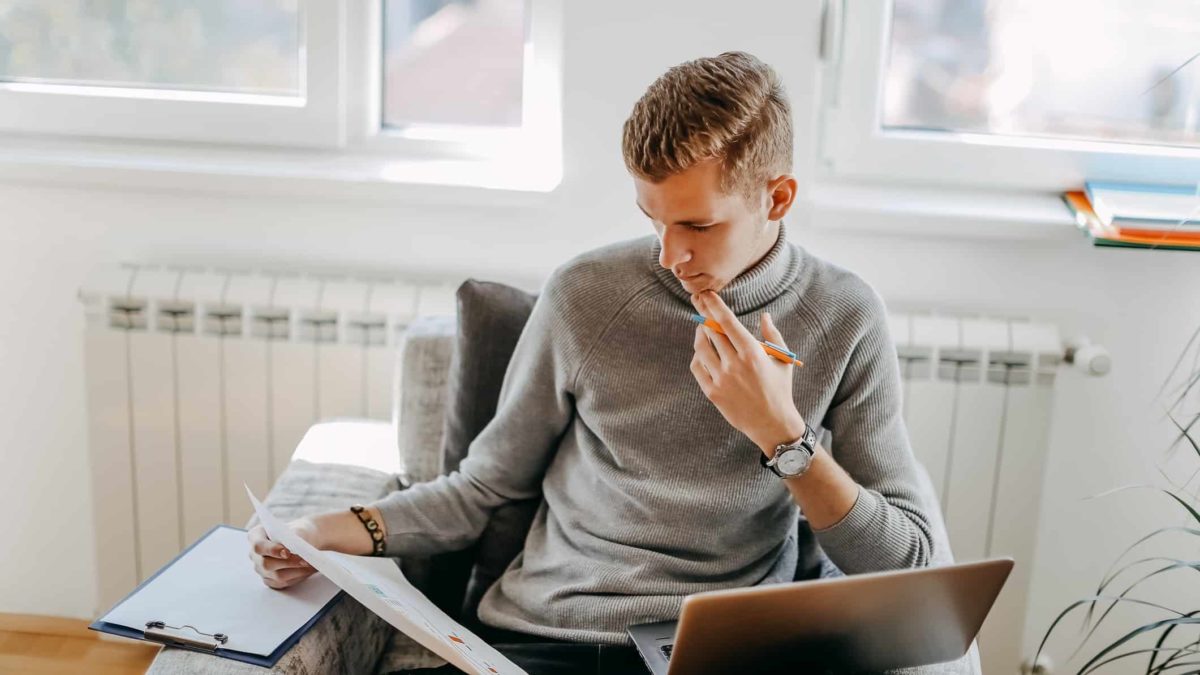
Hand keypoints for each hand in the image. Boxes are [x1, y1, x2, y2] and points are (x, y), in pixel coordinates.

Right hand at [248, 518, 320, 588]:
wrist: (304, 540)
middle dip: (289, 563)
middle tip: (306, 561)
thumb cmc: (298, 532)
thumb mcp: (298, 529)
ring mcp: (261, 569)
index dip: (271, 550)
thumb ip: (294, 537)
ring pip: (276, 576)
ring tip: (312, 566)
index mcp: (256, 536)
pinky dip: (297, 577)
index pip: (258, 546)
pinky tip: (308, 571)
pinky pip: (282, 583)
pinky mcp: (270, 580)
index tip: (287, 552)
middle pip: (266, 564)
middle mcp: (255, 554)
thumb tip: (294, 548)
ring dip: (296, 572)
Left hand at [690, 290, 805, 451]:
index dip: (714, 305)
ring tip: (703, 329)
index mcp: (752, 352)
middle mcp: (734, 363)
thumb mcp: (782, 359)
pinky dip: (698, 356)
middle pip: (711, 331)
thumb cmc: (780, 389)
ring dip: (700, 334)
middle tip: (699, 304)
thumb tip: (764, 315)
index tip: (706, 294)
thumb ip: (772, 335)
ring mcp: (721, 378)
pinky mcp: (712, 392)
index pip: (727, 321)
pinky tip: (703, 352)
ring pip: (701, 347)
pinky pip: (697, 367)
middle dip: (704, 315)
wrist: (772, 423)